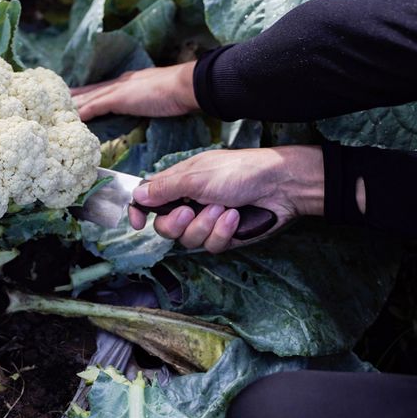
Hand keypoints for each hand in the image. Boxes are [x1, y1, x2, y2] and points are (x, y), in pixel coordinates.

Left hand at [70, 63, 198, 120]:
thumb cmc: (178, 92)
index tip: (77, 94)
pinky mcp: (119, 98)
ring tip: (58, 109)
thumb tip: (147, 106)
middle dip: (76, 95)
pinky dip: (84, 111)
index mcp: (129, 82)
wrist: (184, 85)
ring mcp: (119, 90)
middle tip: (57, 98)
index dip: (90, 91)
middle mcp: (120, 83)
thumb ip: (149, 101)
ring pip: (90, 97)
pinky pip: (96, 106)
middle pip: (92, 90)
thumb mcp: (158, 96)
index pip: (104, 87)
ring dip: (75, 104)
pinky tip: (74, 117)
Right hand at [131, 146, 325, 252]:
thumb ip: (164, 188)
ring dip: (205, 225)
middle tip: (189, 211)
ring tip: (223, 208)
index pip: (148, 199)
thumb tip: (137, 195)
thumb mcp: (195, 176)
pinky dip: (222, 232)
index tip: (137, 223)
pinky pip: (211, 246)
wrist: (279, 186)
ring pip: (188, 240)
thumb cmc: (239, 171)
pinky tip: (234, 217)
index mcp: (178, 183)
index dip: (139, 212)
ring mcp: (207, 221)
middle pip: (165, 227)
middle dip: (176, 223)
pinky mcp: (224, 236)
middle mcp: (189, 203)